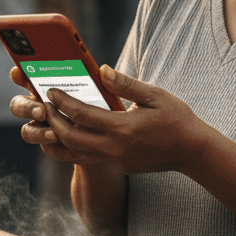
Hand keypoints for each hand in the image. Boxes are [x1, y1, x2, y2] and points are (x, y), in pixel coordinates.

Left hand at [9, 64, 208, 173]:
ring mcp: (114, 160)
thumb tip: (102, 69)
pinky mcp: (117, 166)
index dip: (62, 102)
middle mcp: (114, 148)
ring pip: (74, 153)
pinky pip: (86, 159)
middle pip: (70, 137)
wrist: (192, 151)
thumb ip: (126, 84)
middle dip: (52, 121)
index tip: (50, 90)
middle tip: (43, 105)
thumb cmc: (176, 118)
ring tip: (46, 123)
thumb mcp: (154, 95)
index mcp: (122, 128)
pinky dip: (71, 148)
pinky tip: (65, 135)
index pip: (81, 115)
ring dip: (56, 139)